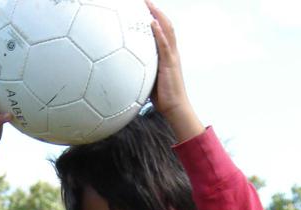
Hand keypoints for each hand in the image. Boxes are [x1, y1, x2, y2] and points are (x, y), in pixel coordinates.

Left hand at [145, 3, 203, 142]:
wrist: (175, 108)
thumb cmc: (163, 97)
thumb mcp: (149, 81)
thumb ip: (141, 72)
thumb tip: (126, 71)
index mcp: (166, 54)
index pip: (161, 30)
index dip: (154, 17)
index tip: (143, 8)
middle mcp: (171, 51)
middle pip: (164, 24)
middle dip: (155, 10)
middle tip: (144, 0)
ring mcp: (171, 56)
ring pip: (166, 30)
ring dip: (157, 15)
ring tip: (148, 4)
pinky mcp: (170, 64)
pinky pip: (164, 45)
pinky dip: (159, 33)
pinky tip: (152, 23)